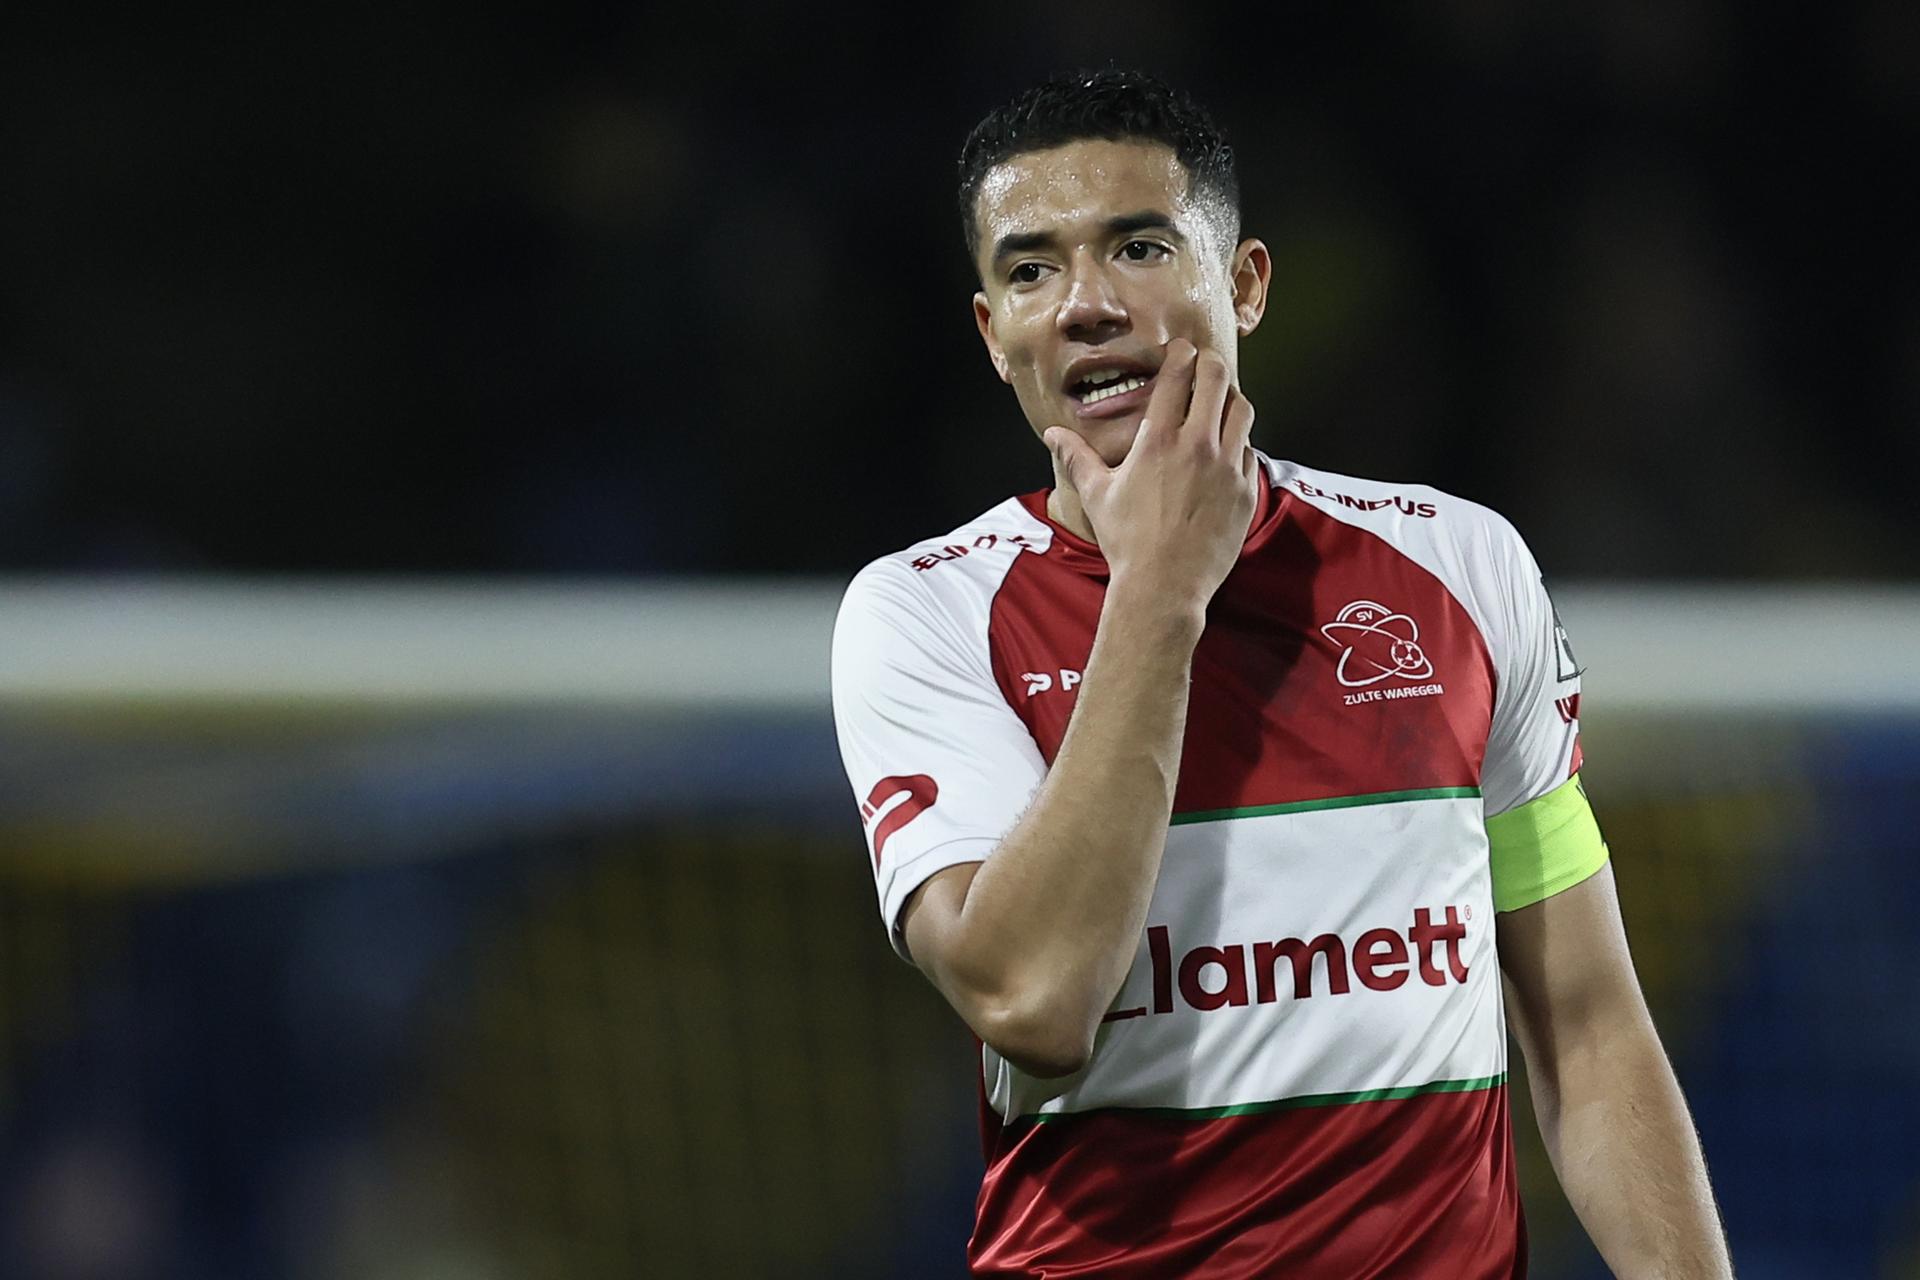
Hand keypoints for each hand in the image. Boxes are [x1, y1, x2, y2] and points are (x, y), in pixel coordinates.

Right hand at [1044, 340, 1257, 610]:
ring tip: (1222, 400)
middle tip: (1205, 362)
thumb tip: (1053, 434)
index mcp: (1158, 441)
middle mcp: (1197, 447)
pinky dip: (1240, 441)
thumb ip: (1076, 457)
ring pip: (1242, 411)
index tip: (1180, 349)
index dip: (1181, 353)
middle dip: (1211, 363)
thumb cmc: (1126, 542)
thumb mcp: (1097, 495)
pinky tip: (1228, 448)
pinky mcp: (1244, 491)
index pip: (1177, 376)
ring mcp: (1226, 468)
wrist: (1163, 587)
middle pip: (1217, 380)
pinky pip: (1249, 451)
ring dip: (1232, 398)